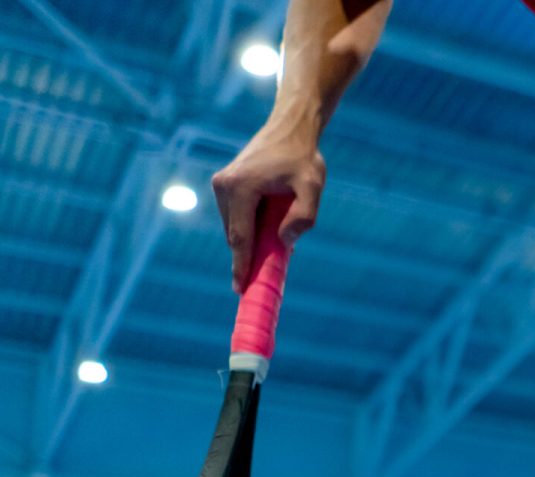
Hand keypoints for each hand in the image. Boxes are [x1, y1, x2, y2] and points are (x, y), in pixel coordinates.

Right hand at [210, 125, 325, 291]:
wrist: (290, 127)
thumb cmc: (303, 157)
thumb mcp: (312, 186)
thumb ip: (304, 216)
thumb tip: (284, 241)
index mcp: (240, 187)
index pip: (240, 237)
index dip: (241, 266)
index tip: (240, 290)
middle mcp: (224, 185)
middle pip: (236, 235)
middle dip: (249, 258)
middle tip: (262, 282)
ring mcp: (222, 183)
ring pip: (236, 227)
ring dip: (252, 241)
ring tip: (274, 249)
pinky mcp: (225, 183)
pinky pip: (237, 216)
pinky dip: (250, 228)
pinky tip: (270, 230)